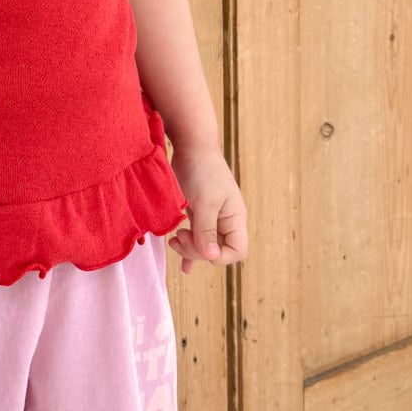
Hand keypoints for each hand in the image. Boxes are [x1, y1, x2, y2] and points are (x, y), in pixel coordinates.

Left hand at [167, 146, 247, 274]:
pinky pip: (196, 236)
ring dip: (189, 248)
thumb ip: (206, 230)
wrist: (191, 144)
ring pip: (205, 245)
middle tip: (178, 238)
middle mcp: (226, 220)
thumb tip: (211, 258)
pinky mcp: (198, 211)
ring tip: (173, 240)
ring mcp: (212, 216)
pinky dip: (189, 249)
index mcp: (235, 218)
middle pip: (218, 251)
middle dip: (198, 251)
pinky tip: (183, 266)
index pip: (237, 251)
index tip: (199, 246)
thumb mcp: (205, 202)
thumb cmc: (202, 170)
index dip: (219, 257)